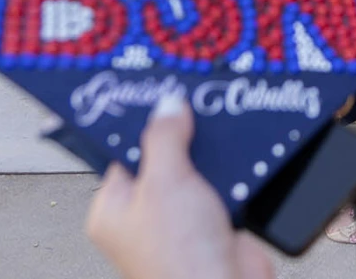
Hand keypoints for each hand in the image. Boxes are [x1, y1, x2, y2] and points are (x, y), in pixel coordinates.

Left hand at [86, 95, 274, 278]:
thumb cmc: (178, 261)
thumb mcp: (165, 183)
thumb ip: (165, 139)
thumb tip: (167, 106)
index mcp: (114, 207)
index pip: (123, 150)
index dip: (142, 122)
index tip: (159, 93)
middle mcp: (145, 214)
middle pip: (164, 155)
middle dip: (184, 136)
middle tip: (196, 107)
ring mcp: (181, 219)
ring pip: (197, 169)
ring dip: (212, 156)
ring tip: (220, 133)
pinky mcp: (215, 222)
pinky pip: (224, 184)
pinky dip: (235, 173)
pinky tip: (241, 159)